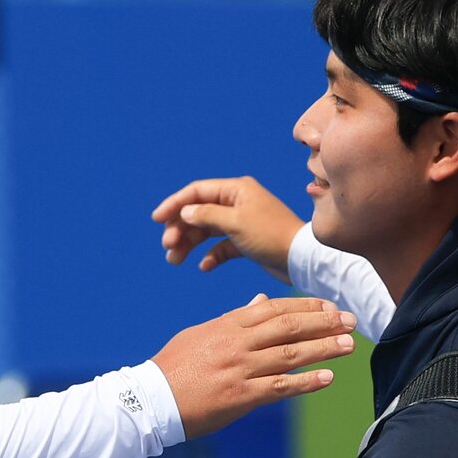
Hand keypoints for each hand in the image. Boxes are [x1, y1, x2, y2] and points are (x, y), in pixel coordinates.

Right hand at [152, 176, 303, 281]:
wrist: (301, 259)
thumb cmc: (271, 236)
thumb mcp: (235, 222)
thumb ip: (206, 215)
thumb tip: (185, 211)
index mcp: (236, 190)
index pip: (197, 192)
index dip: (174, 204)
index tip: (157, 219)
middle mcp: (237, 203)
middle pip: (198, 212)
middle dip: (180, 229)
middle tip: (168, 246)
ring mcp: (241, 222)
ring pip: (206, 231)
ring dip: (189, 244)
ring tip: (175, 260)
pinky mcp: (246, 242)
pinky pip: (221, 247)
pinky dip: (211, 256)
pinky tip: (205, 267)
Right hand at [153, 295, 355, 437]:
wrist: (150, 398)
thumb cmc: (174, 366)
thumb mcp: (202, 333)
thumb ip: (234, 318)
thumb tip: (261, 301)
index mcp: (227, 325)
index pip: (274, 308)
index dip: (305, 306)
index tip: (328, 306)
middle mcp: (237, 343)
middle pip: (288, 327)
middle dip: (323, 322)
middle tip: (350, 321)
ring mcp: (239, 369)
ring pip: (290, 354)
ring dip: (323, 349)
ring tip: (348, 345)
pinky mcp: (240, 396)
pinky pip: (280, 387)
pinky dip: (306, 382)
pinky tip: (328, 378)